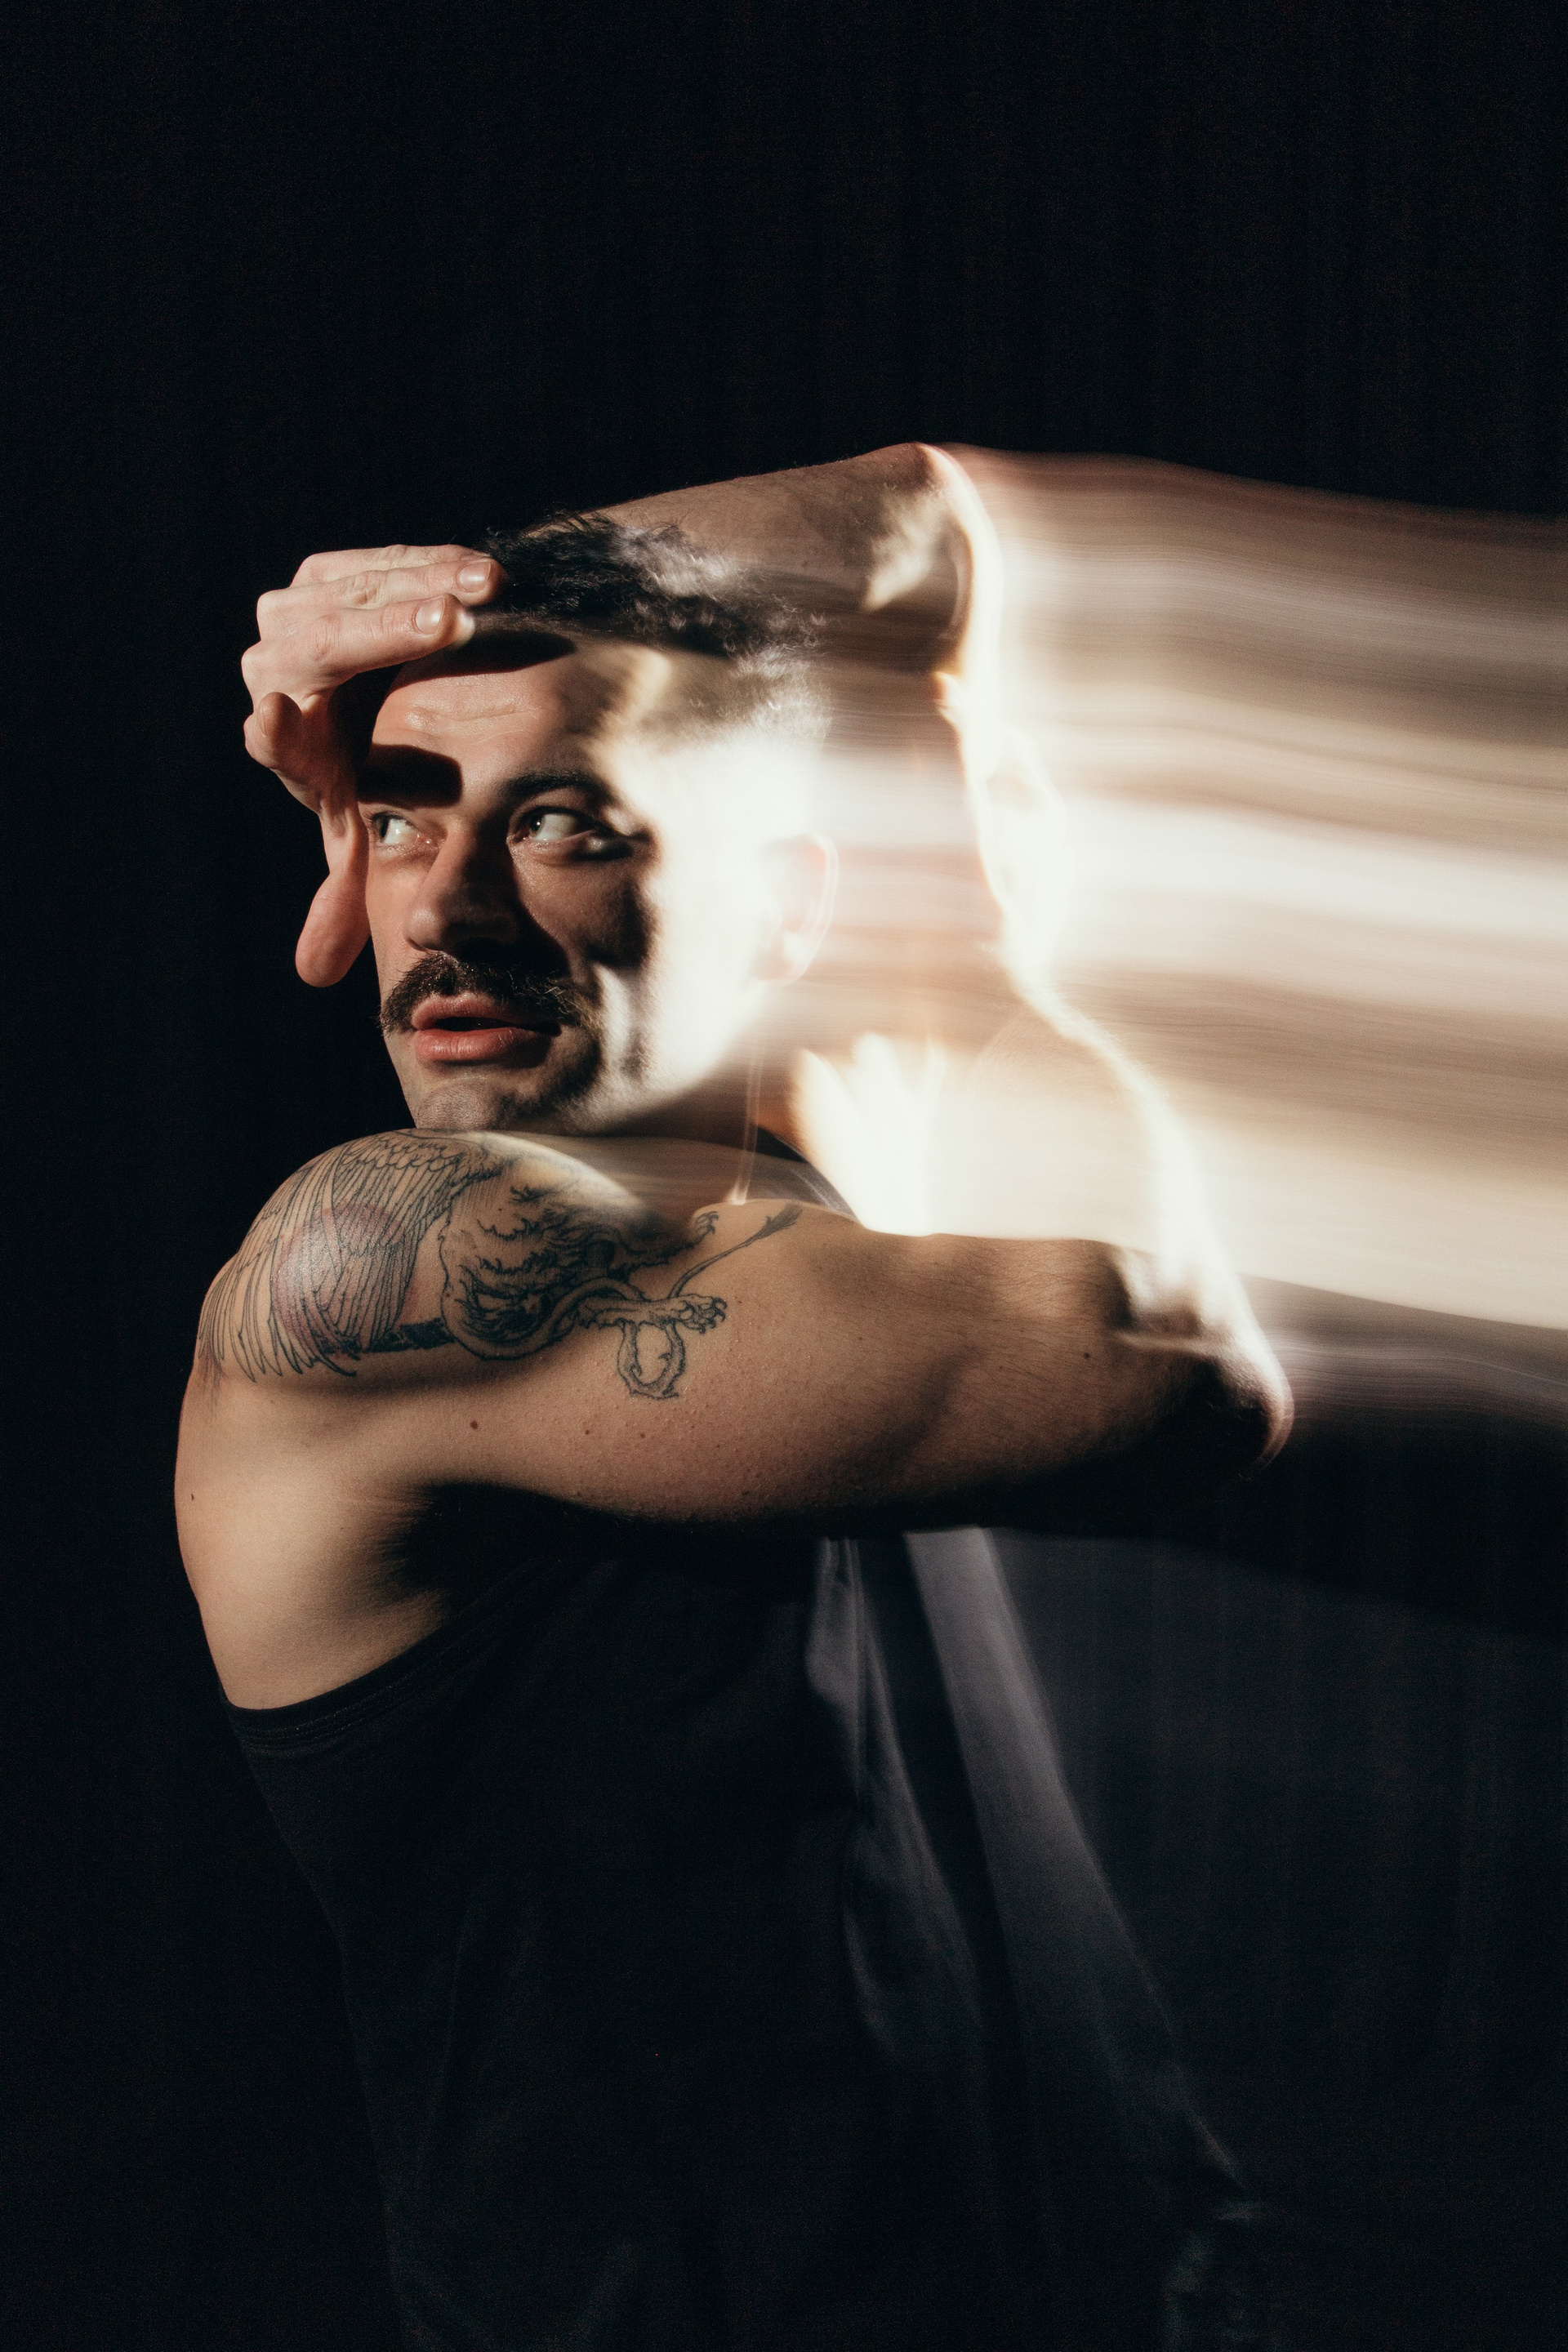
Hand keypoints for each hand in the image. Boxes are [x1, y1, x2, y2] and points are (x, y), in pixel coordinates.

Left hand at [241, 544, 505, 983]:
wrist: (375, 694)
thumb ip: (345, 893)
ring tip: (486, 592)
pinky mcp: (326, 572)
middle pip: (318, 644)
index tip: (274, 720)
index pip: (271, 738)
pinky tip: (486, 573)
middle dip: (384, 633)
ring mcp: (295, 611)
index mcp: (284, 739)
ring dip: (421, 584)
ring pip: (352, 591)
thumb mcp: (361, 829)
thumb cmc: (376, 772)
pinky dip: (434, 561)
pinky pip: (380, 560)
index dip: (272, 731)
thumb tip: (315, 973)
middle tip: (451, 626)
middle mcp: (274, 666)